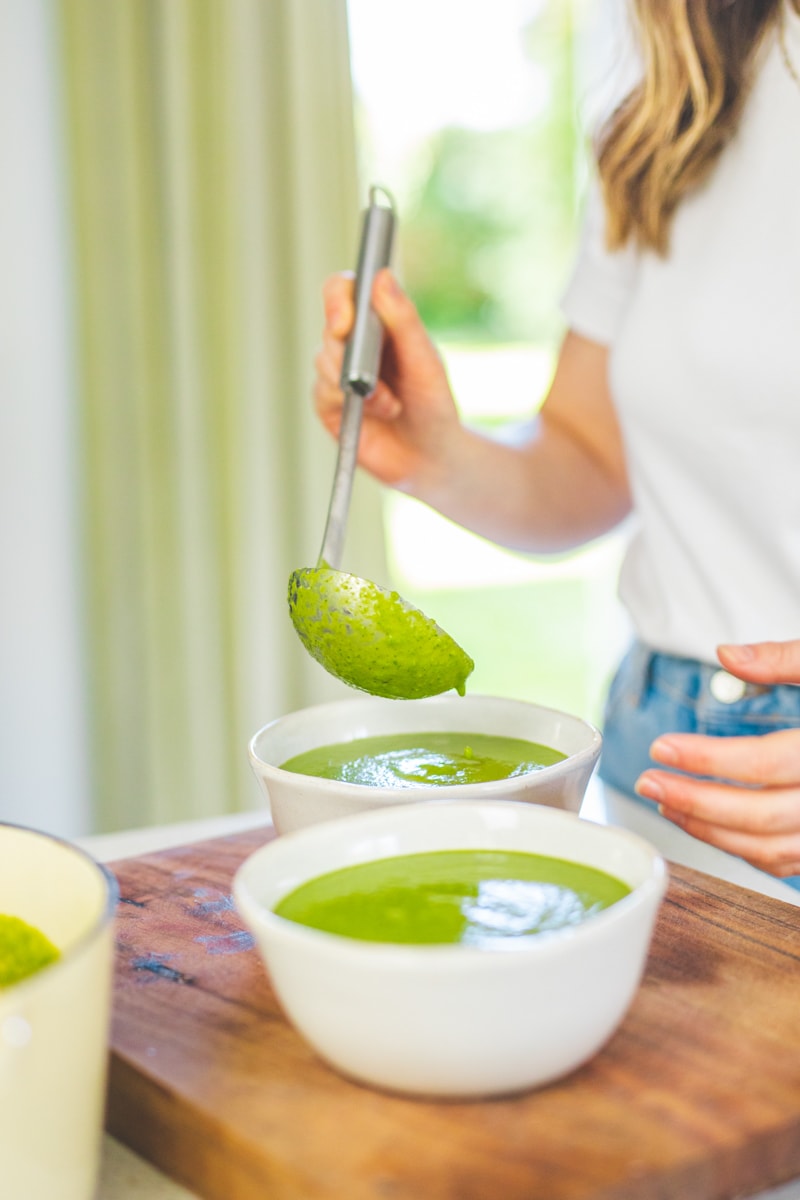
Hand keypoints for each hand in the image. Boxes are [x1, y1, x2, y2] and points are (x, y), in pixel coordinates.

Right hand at [313, 269, 463, 493]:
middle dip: (350, 352)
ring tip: (390, 404)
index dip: (338, 299)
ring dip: (358, 385)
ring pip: (323, 361)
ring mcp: (338, 373)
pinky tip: (376, 414)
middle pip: (330, 326)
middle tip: (374, 379)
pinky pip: (322, 392)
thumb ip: (403, 320)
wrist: (430, 458)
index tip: (346, 322)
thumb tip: (382, 276)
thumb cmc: (434, 405)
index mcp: (378, 323)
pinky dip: (348, 403)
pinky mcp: (329, 404)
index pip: (345, 291)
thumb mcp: (425, 361)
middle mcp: (354, 344)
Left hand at [635, 641, 799, 877]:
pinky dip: (748, 851)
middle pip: (763, 817)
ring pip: (775, 850)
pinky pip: (792, 862)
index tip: (661, 748)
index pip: (766, 762)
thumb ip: (786, 658)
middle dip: (696, 803)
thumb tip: (726, 655)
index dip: (708, 759)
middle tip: (647, 782)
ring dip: (713, 833)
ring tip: (669, 804)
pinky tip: (714, 826)